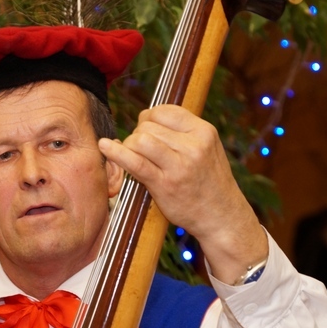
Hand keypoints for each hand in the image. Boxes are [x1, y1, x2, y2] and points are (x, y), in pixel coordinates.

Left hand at [98, 105, 267, 284]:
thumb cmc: (208, 182)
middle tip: (140, 152)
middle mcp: (194, 145)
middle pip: (148, 126)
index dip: (148, 119)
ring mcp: (179, 165)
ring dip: (129, 147)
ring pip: (139, 140)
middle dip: (137, 135)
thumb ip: (182, 133)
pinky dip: (116, 153)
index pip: (163, 111)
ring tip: (135, 158)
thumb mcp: (206, 149)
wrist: (221, 217)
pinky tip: (105, 147)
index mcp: (204, 131)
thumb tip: (144, 119)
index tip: (145, 132)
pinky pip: (135, 162)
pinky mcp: (165, 184)